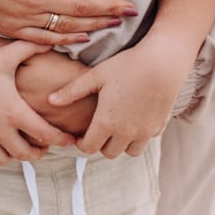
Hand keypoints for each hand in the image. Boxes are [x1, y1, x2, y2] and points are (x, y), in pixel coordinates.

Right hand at [0, 0, 139, 45]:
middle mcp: (36, 1)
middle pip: (83, 7)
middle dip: (111, 8)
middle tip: (134, 8)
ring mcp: (25, 19)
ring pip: (68, 26)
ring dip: (96, 25)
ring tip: (116, 23)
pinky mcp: (13, 29)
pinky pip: (46, 39)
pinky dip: (68, 39)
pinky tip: (84, 37)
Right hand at [0, 41, 75, 164]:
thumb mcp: (5, 56)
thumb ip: (30, 48)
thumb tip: (50, 40)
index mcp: (14, 112)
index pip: (45, 134)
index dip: (61, 140)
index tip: (70, 140)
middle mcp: (0, 130)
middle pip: (27, 153)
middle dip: (39, 151)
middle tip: (45, 143)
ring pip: (5, 159)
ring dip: (16, 154)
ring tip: (22, 143)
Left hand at [49, 40, 193, 158]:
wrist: (163, 62)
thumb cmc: (127, 65)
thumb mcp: (96, 75)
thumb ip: (72, 91)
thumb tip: (50, 100)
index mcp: (106, 122)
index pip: (88, 148)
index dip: (81, 143)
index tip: (81, 135)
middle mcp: (126, 133)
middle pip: (108, 153)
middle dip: (101, 144)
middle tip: (99, 128)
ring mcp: (144, 132)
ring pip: (128, 151)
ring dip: (121, 143)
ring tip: (118, 126)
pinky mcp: (158, 128)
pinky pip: (145, 140)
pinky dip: (139, 135)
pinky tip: (135, 118)